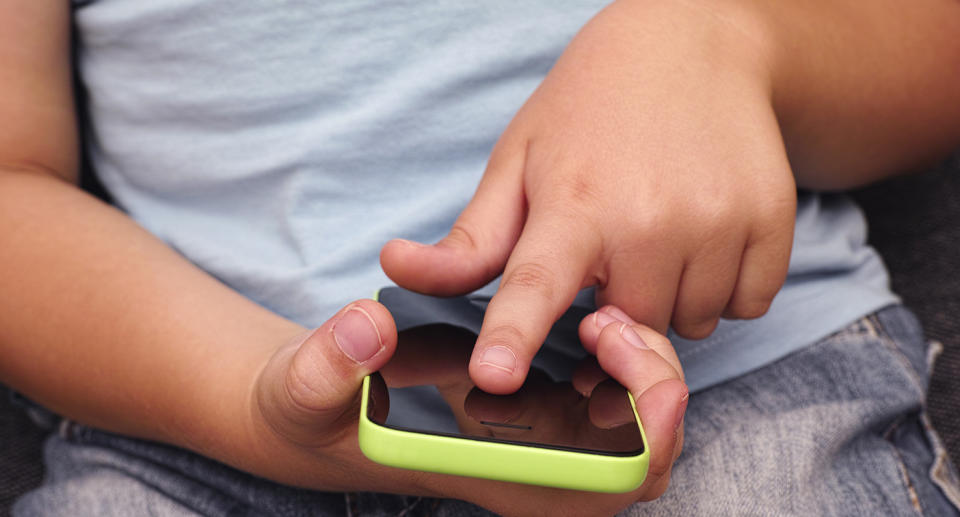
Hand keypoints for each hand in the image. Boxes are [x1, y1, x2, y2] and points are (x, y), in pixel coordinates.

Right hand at [239, 300, 686, 515]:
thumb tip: (367, 328)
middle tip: (607, 323)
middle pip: (641, 457)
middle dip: (651, 388)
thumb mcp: (304, 390)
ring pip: (637, 422)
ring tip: (600, 315)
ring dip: (641, 367)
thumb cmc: (320, 412)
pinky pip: (612, 393)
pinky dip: (622, 356)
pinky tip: (589, 314)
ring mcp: (537, 442)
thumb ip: (327, 365)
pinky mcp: (536, 409)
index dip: (643, 440)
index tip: (644, 374)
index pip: (598, 490)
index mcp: (489, 478)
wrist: (324, 408)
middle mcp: (527, 471)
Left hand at [381, 0, 795, 393]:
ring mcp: (718, 220)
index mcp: (573, 203)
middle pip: (626, 330)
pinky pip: (746, 303)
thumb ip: (470, 239)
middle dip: (614, 305)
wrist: (693, 44)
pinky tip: (703, 232)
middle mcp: (649, 218)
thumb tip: (396, 268)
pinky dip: (724, 285)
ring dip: (670, 297)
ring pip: (689, 324)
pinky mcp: (772, 221)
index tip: (494, 376)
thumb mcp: (518, 163)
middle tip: (614, 241)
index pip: (534, 284)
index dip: (513, 335)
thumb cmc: (589, 109)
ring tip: (659, 228)